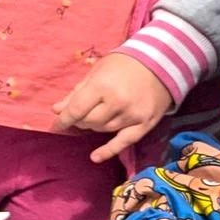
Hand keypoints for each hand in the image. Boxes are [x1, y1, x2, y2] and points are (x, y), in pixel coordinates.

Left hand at [54, 53, 174, 162]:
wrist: (162, 62)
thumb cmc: (125, 64)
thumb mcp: (97, 71)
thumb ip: (77, 92)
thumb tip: (57, 110)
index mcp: (102, 86)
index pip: (76, 110)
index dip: (63, 120)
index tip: (56, 125)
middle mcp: (117, 102)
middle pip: (89, 122)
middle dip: (80, 120)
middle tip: (81, 114)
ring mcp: (132, 115)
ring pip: (103, 130)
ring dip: (95, 126)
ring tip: (97, 115)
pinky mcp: (145, 124)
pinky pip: (124, 142)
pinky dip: (108, 151)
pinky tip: (95, 157)